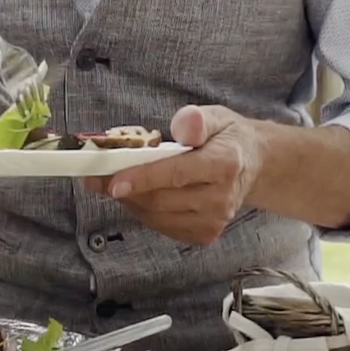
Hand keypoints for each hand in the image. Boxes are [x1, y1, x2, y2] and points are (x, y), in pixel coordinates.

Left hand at [85, 106, 262, 245]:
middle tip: (97, 176)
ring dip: (129, 201)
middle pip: (161, 200)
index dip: (143, 178)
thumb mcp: (217, 116)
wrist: (253, 165)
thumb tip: (184, 126)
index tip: (113, 182)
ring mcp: (215, 220)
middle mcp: (222, 198)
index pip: (177, 174)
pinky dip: (143, 212)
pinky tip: (138, 195)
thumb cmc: (228, 138)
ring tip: (113, 183)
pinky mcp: (206, 234)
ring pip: (157, 216)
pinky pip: (163, 227)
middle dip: (123, 189)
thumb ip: (197, 119)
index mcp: (224, 164)